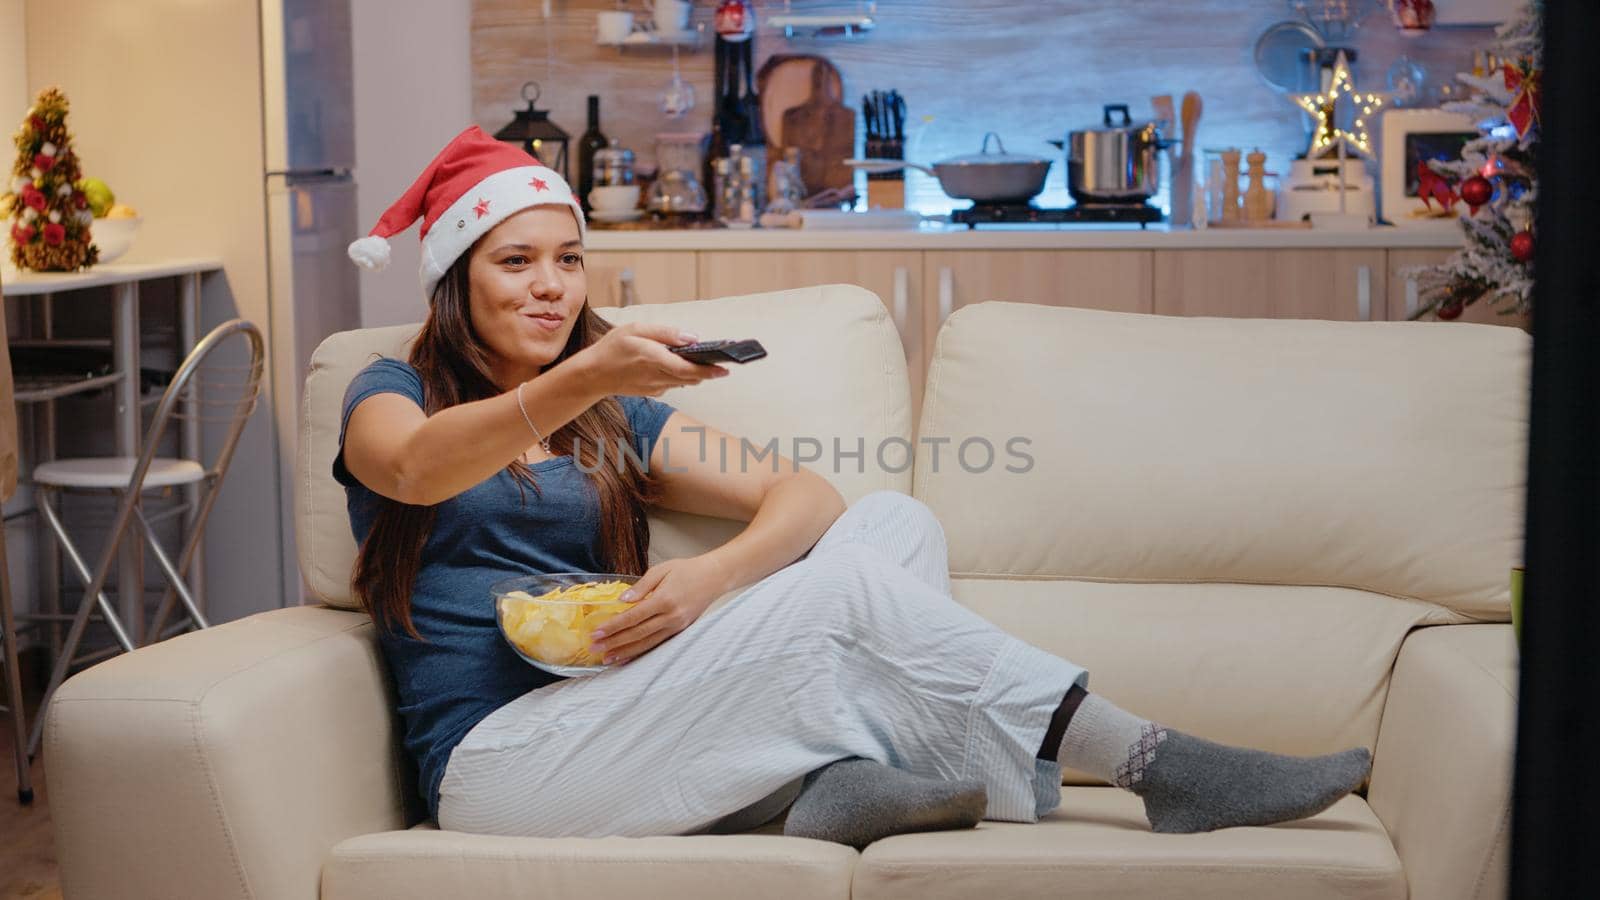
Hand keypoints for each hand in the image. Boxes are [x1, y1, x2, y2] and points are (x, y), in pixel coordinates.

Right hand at [574, 321, 728, 396]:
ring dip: (696, 374)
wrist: (593, 374)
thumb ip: (665, 333)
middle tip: (723, 365)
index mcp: (651, 358)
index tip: (724, 369)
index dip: (708, 370)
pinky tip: (680, 366)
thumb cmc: (613, 347)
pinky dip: (680, 376)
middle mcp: (655, 376)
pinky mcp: (653, 392)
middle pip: (690, 378)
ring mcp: (654, 387)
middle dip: (708, 372)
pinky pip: (673, 384)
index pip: (686, 368)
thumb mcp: (635, 329)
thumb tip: (692, 338)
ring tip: (708, 363)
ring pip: (684, 382)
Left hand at [589, 555, 730, 664]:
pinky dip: (641, 653)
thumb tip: (621, 600)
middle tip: (594, 648)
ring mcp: (677, 626)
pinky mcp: (680, 631)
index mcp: (664, 599)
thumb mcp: (662, 570)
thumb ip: (641, 586)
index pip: (633, 617)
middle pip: (637, 634)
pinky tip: (628, 658)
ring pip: (647, 643)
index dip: (613, 626)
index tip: (596, 632)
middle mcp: (671, 617)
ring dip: (625, 652)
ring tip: (607, 658)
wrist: (715, 577)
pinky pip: (657, 645)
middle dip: (614, 642)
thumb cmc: (687, 570)